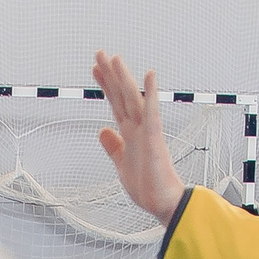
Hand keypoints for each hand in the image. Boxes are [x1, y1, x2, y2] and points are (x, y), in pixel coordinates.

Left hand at [93, 51, 187, 222]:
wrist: (162, 204)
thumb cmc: (148, 187)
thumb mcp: (121, 164)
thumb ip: (113, 146)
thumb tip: (102, 131)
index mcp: (130, 134)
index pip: (115, 103)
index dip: (105, 86)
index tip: (95, 70)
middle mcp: (138, 128)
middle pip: (121, 96)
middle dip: (110, 75)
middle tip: (99, 54)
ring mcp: (147, 131)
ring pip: (133, 99)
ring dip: (124, 78)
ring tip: (114, 58)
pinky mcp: (154, 139)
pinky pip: (152, 112)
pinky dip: (150, 94)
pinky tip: (149, 76)